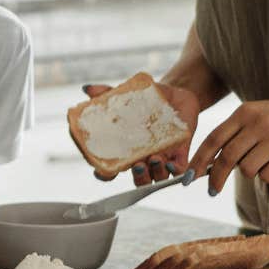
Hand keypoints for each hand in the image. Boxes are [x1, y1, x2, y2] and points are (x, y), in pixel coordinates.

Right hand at [80, 80, 202, 185]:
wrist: (176, 95)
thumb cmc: (147, 100)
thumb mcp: (127, 96)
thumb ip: (107, 94)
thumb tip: (87, 89)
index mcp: (127, 150)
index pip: (112, 169)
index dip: (104, 174)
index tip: (100, 170)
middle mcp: (144, 158)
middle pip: (138, 180)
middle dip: (138, 177)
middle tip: (137, 166)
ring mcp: (162, 158)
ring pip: (157, 178)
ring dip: (155, 173)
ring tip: (155, 159)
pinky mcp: (181, 153)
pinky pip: (179, 170)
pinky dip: (176, 170)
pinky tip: (171, 163)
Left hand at [186, 95, 268, 194]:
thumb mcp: (257, 114)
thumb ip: (235, 133)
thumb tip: (210, 162)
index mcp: (245, 112)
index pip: (213, 139)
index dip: (198, 160)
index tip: (189, 178)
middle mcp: (258, 124)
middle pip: (226, 158)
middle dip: (216, 178)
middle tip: (212, 191)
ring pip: (247, 170)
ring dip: (250, 172)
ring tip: (263, 161)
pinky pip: (268, 176)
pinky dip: (268, 176)